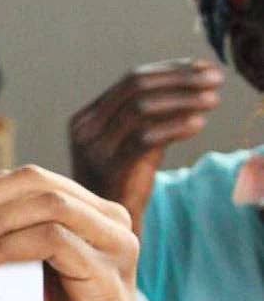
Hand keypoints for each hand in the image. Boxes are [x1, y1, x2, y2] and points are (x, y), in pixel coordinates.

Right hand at [69, 58, 222, 233]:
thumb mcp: (133, 144)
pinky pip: (145, 138)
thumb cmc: (123, 185)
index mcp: (85, 119)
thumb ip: (153, 115)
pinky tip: (199, 125)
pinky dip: (175, 127)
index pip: (130, 80)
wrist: (102, 232)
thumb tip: (194, 74)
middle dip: (180, 79)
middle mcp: (85, 131)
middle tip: (216, 79)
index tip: (205, 67)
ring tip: (214, 99)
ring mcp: (94, 150)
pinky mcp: (109, 169)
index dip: (171, 70)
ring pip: (141, 109)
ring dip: (183, 100)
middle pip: (135, 88)